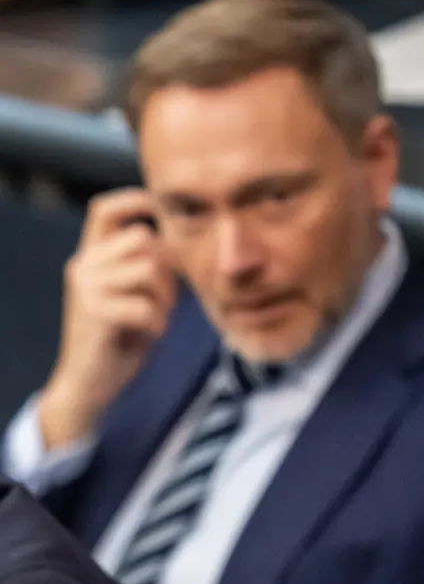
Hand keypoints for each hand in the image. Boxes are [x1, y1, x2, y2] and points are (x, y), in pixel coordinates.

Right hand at [39, 188, 176, 450]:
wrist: (90, 383)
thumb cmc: (120, 339)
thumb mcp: (133, 296)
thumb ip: (145, 268)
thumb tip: (179, 243)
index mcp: (91, 257)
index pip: (105, 210)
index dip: (135, 201)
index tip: (163, 209)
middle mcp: (83, 265)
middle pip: (145, 239)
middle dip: (169, 269)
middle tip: (167, 301)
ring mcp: (86, 287)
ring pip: (149, 270)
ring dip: (166, 298)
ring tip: (158, 318)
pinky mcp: (95, 313)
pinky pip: (147, 306)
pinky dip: (159, 323)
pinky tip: (150, 334)